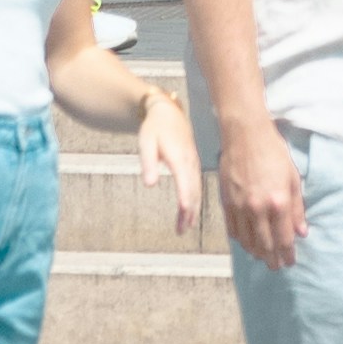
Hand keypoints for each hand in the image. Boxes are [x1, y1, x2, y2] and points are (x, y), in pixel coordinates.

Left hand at [136, 88, 199, 234]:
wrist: (168, 113)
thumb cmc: (155, 128)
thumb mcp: (146, 142)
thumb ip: (148, 163)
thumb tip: (149, 184)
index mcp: (179, 156)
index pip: (184, 181)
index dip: (185, 197)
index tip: (184, 212)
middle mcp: (190, 161)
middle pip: (192, 189)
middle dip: (188, 211)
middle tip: (181, 230)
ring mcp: (193, 163)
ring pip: (196, 189)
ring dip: (192, 209)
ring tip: (185, 228)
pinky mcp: (193, 164)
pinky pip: (197, 185)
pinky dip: (195, 200)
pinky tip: (190, 211)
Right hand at [218, 110, 307, 272]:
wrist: (245, 134)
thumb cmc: (272, 151)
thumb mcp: (293, 178)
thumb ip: (297, 208)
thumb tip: (302, 232)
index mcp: (278, 202)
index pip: (284, 239)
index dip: (288, 254)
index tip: (291, 262)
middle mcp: (258, 209)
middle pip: (265, 245)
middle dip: (272, 259)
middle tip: (276, 266)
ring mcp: (240, 208)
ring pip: (247, 242)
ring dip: (256, 253)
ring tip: (263, 257)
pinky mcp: (227, 203)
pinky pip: (233, 231)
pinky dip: (240, 241)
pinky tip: (246, 243)